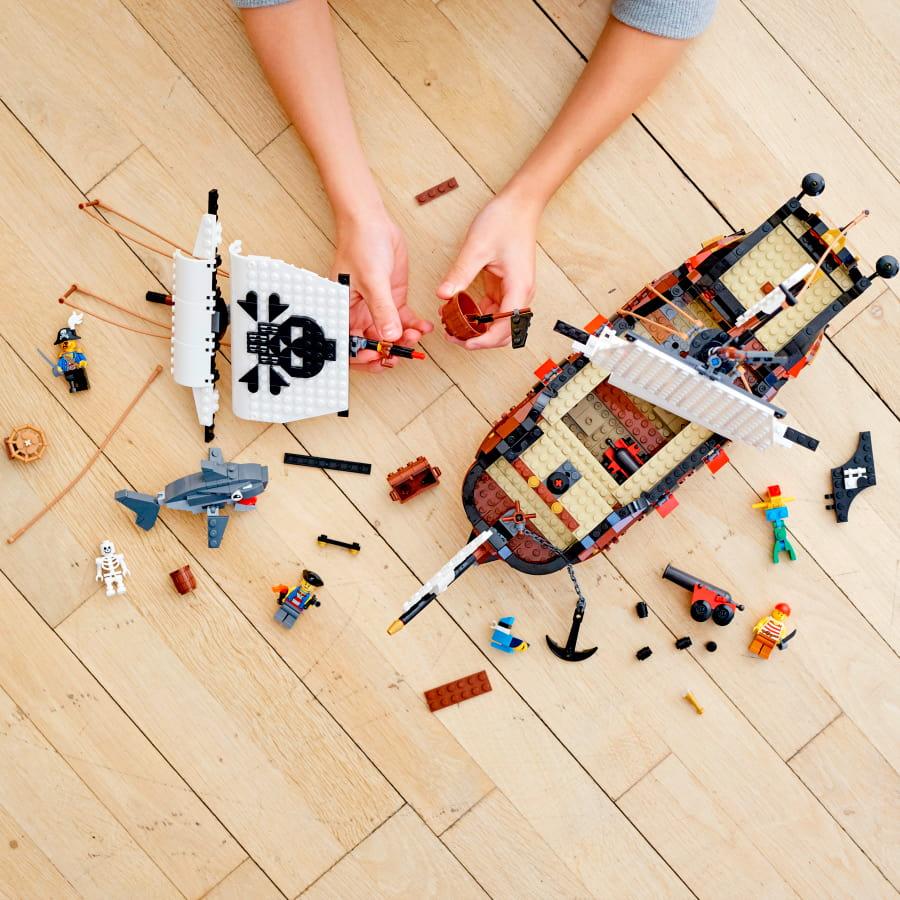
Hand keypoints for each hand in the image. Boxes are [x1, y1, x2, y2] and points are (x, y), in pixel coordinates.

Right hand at [332, 209, 431, 370]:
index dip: (362, 356)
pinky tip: (424, 327)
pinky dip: (415, 326)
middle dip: (387, 351)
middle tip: (401, 352)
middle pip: (372, 344)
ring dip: (404, 340)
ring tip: (416, 335)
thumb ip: (382, 310)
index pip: (350, 344)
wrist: (372, 223)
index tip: (377, 357)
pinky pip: (404, 321)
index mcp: (344, 312)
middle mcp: (359, 314)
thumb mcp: (372, 280)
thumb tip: (389, 336)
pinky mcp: (393, 300)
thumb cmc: (360, 245)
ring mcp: (378, 308)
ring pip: (391, 335)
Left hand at [437, 188, 539, 348]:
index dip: (485, 340)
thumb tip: (443, 295)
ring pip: (499, 323)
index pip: (505, 328)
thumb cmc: (504, 221)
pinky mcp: (508, 286)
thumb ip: (460, 274)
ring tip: (453, 326)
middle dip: (480, 339)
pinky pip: (494, 310)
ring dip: (478, 328)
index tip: (464, 343)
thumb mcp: (476, 248)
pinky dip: (479, 315)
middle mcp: (521, 294)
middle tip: (454, 337)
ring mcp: (515, 291)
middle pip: (504, 332)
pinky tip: (460, 311)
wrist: (520, 204)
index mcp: (518, 288)